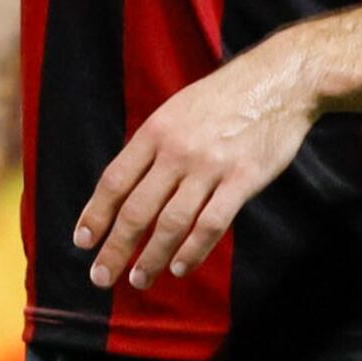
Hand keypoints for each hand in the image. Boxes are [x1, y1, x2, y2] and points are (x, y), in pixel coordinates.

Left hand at [72, 40, 319, 288]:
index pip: (114, 181)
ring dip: (151, 258)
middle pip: (136, 209)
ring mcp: (210, 167)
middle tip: (101, 276)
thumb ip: (152, 147)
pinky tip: (180, 268)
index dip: (95, 215)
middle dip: (115, 248)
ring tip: (138, 280)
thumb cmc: (223, 98)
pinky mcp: (243, 180)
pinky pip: (212, 224)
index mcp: (154, 132)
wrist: (278, 80)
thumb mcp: (175, 110)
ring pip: (171, 223)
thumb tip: (125, 187)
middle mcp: (176, 151)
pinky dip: (193, 251)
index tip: (82, 241)